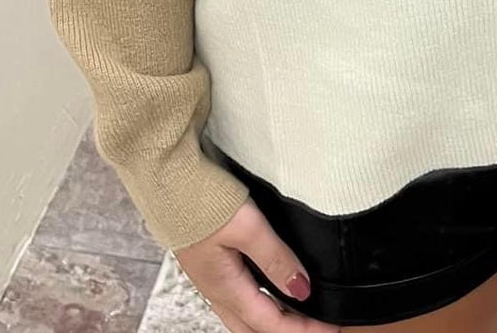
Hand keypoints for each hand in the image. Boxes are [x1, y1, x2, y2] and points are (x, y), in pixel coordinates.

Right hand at [175, 198, 341, 332]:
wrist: (165, 179)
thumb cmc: (199, 200)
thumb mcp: (246, 227)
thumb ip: (275, 257)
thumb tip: (301, 288)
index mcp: (225, 287)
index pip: (271, 323)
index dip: (303, 329)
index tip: (331, 328)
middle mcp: (216, 290)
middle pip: (255, 329)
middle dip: (286, 332)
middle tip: (316, 326)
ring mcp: (210, 279)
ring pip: (244, 317)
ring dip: (271, 321)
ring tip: (299, 315)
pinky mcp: (208, 264)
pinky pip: (237, 299)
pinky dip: (257, 305)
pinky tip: (267, 292)